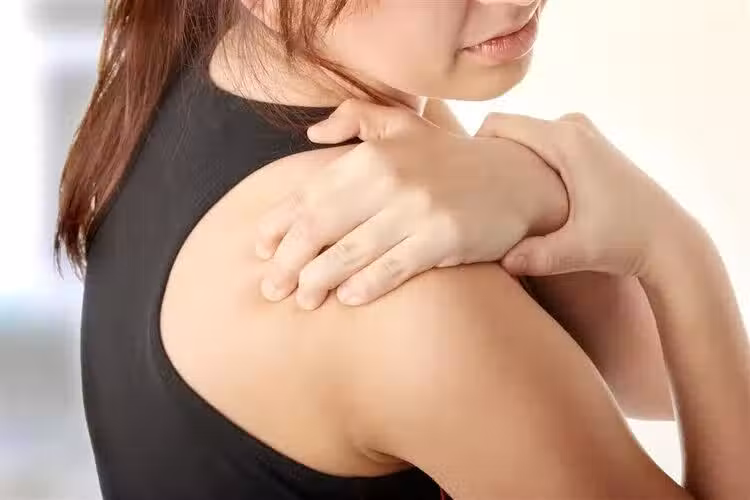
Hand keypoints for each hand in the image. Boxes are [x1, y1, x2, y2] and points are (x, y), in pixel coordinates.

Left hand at [253, 99, 567, 309]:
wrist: (518, 177)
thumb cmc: (450, 159)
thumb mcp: (405, 125)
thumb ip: (356, 118)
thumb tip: (313, 135)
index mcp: (372, 153)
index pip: (309, 193)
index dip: (278, 225)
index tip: (261, 250)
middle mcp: (390, 177)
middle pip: (319, 227)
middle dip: (288, 261)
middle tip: (271, 289)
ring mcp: (417, 209)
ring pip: (350, 252)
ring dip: (317, 281)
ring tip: (302, 300)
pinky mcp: (444, 238)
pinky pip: (393, 267)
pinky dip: (365, 285)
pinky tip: (346, 298)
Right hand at [478, 112, 693, 277]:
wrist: (670, 240)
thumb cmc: (626, 241)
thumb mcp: (579, 251)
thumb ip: (538, 255)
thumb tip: (503, 262)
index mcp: (567, 140)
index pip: (500, 124)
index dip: (474, 146)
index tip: (463, 179)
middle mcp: (575, 126)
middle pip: (511, 129)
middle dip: (491, 155)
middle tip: (475, 192)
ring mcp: (585, 133)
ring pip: (528, 137)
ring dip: (511, 160)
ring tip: (498, 197)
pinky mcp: (591, 146)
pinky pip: (544, 144)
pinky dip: (530, 162)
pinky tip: (526, 197)